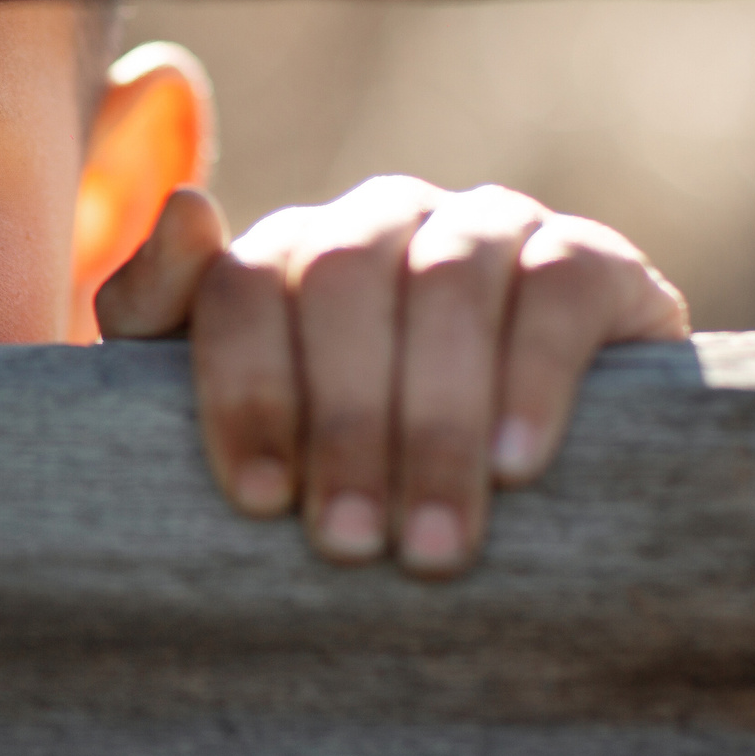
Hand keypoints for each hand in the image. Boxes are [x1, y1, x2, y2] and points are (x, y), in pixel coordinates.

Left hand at [95, 178, 688, 575]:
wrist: (542, 469)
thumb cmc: (350, 450)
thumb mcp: (241, 404)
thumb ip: (163, 314)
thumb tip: (185, 211)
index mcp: (291, 250)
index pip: (243, 285)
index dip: (245, 389)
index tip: (261, 501)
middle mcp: (384, 218)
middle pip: (343, 282)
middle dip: (342, 423)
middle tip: (347, 545)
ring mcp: (489, 226)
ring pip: (448, 286)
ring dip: (434, 422)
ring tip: (430, 544)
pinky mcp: (590, 258)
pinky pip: (557, 291)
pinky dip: (533, 379)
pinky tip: (516, 464)